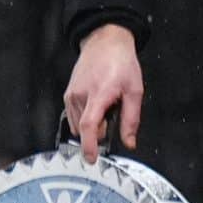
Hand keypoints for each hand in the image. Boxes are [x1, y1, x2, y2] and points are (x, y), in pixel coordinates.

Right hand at [64, 26, 143, 164]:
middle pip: (87, 128)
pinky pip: (74, 117)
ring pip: (80, 125)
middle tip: (113, 113)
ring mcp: (71, 96)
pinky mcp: (67, 95)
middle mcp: (81, 96)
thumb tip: (129, 142)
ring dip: (93, 123)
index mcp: (99, 94)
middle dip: (101, 130)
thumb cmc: (122, 64)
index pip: (89, 126)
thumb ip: (131, 120)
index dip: (89, 145)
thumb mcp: (135, 91)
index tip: (92, 159)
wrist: (105, 43)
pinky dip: (85, 117)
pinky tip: (96, 103)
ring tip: (105, 104)